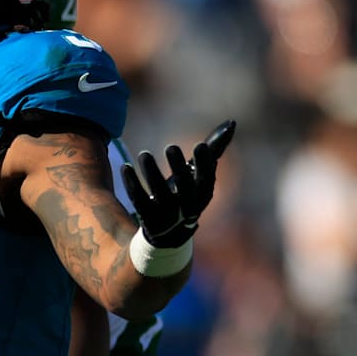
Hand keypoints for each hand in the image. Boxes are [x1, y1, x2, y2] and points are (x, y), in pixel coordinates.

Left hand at [121, 120, 235, 247]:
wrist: (169, 233)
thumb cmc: (186, 193)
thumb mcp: (198, 174)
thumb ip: (214, 150)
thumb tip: (231, 122)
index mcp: (202, 196)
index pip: (207, 181)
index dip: (206, 165)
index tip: (200, 145)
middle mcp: (187, 209)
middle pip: (185, 190)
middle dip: (179, 168)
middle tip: (171, 146)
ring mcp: (167, 217)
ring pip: (159, 196)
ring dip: (152, 174)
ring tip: (144, 154)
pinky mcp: (148, 221)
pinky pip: (139, 202)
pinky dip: (132, 184)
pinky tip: (126, 167)